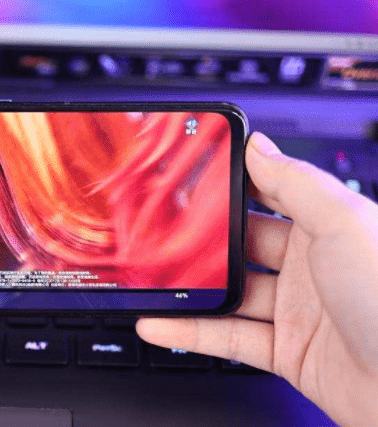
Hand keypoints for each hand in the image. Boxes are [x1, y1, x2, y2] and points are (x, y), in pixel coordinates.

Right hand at [136, 132, 377, 426]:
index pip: (270, 193)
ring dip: (189, 290)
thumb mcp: (346, 224)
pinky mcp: (287, 351)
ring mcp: (297, 310)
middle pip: (240, 245)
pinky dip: (192, 331)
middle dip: (202, 240)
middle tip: (161, 232)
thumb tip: (257, 147)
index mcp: (329, 225)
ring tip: (152, 280)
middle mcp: (311, 265)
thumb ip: (296, 184)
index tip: (192, 175)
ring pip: (229, 293)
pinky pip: (229, 338)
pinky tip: (159, 322)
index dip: (232, 182)